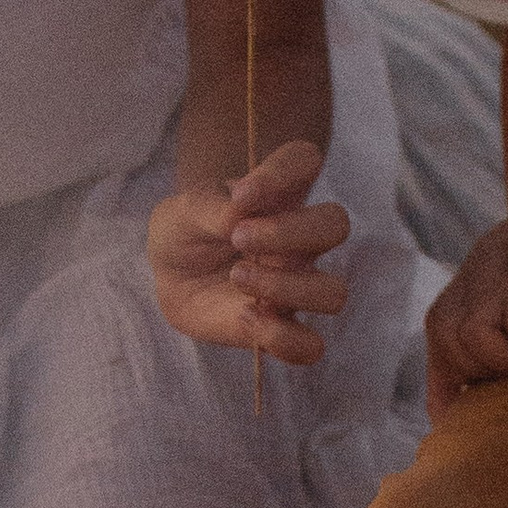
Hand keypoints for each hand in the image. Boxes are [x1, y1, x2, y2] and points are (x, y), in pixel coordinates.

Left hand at [150, 141, 350, 365]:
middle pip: (335, 224)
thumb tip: (240, 214)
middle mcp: (299, 238)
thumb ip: (208, 206)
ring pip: (333, 292)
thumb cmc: (184, 235)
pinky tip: (244, 316)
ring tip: (239, 277)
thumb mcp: (182, 212)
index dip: (283, 173)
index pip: (305, 160)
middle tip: (239, 238)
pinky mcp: (283, 327)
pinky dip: (280, 337)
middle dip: (288, 232)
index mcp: (279, 193)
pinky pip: (310, 347)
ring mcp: (296, 284)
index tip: (242, 194)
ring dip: (288, 287)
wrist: (171, 279)